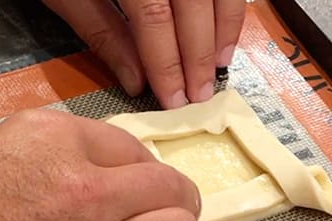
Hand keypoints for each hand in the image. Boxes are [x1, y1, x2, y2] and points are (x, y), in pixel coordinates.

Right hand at [0, 110, 200, 220]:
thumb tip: (120, 163)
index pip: (135, 146)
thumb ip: (64, 147)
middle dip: (178, 201)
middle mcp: (78, 196)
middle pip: (173, 188)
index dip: (143, 168)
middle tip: (162, 215)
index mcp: (52, 146)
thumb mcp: (0, 151)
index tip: (136, 185)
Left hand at [43, 0, 245, 107]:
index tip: (174, 99)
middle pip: (193, 5)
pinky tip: (223, 32)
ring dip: (222, 31)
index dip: (166, 63)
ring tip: (218, 68)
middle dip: (198, 56)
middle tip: (200, 95)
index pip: (154, 17)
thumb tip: (136, 81)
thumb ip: (102, 32)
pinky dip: (229, 7)